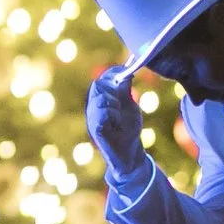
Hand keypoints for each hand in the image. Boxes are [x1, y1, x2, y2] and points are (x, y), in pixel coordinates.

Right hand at [86, 68, 149, 184]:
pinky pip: (101, 115)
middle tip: (121, 101)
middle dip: (113, 89)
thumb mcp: (129, 105)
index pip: (101, 80)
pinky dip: (111, 116)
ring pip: (100, 99)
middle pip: (98, 86)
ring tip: (119, 117)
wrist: (130, 153)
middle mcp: (93, 108)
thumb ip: (125, 90)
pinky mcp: (95, 130)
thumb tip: (126, 71)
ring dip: (114, 105)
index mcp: (100, 101)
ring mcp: (92, 119)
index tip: (125, 71)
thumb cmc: (128, 129)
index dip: (112, 74)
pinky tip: (116, 124)